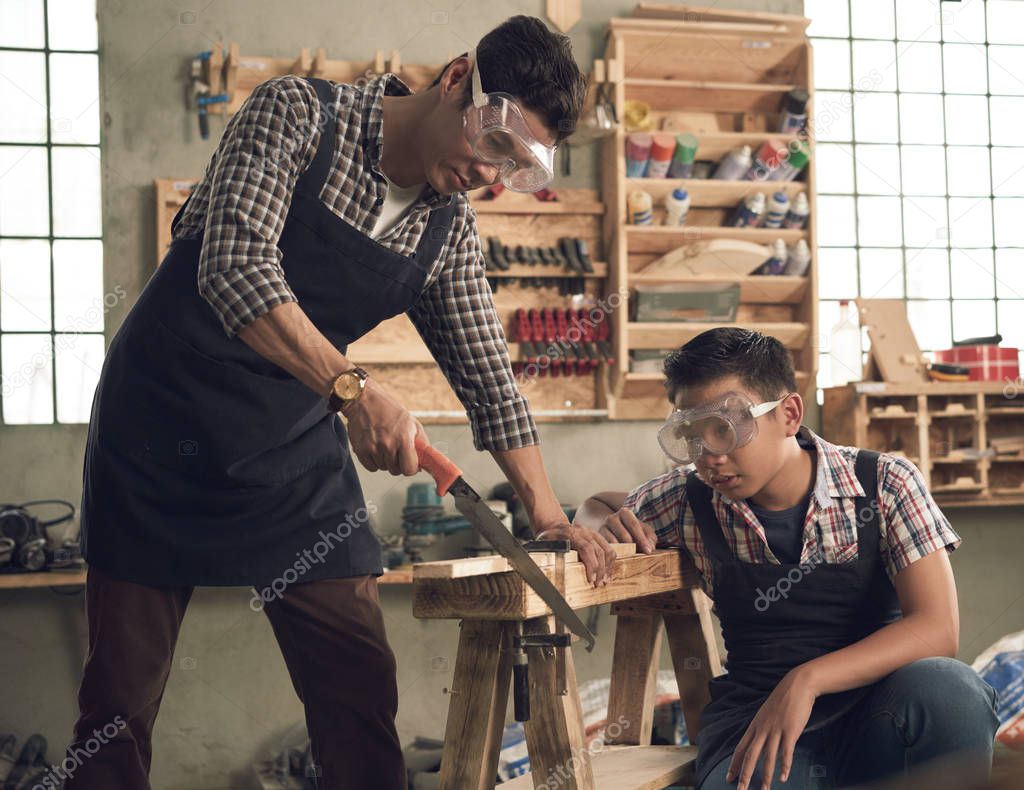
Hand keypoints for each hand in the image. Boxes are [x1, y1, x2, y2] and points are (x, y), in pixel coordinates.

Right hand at [343, 378, 424, 475]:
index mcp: (403, 437)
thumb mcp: (412, 422)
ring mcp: (373, 448)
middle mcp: (388, 444)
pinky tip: (374, 447)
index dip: (411, 468)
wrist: (363, 400)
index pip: (409, 469)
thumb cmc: (389, 410)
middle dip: (398, 463)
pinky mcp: (360, 450)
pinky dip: (373, 461)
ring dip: (384, 460)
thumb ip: (421, 442)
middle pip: (396, 471)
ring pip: (383, 468)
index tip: (410, 463)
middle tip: (395, 449)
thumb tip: (423, 463)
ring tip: (383, 443)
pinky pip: (371, 467)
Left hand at [535, 524, 616, 586]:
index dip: (591, 565)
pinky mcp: (596, 536)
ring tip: (606, 580)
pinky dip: (610, 561)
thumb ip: (552, 555)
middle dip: (601, 570)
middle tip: (598, 584)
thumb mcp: (546, 545)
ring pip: (607, 550)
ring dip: (608, 567)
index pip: (586, 549)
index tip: (591, 579)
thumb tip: (554, 572)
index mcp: (571, 533)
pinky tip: (608, 572)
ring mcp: (592, 533)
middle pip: (599, 551)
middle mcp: (584, 532)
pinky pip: (608, 548)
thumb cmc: (548, 537)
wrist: (553, 524)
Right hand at [596, 507, 657, 553]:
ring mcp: (602, 528)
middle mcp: (611, 518)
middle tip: (640, 556)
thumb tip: (649, 548)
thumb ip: (650, 537)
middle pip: (625, 536)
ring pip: (615, 543)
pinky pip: (607, 548)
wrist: (613, 531)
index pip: (634, 526)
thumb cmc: (633, 532)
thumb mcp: (644, 531)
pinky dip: (615, 555)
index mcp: (624, 513)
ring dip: (625, 552)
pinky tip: (621, 559)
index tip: (648, 551)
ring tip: (631, 558)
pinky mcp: (597, 538)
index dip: (642, 539)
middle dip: (634, 547)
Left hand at [727, 667, 817, 789]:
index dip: (734, 764)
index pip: (741, 748)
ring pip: (767, 757)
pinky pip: (786, 752)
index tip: (729, 778)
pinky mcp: (790, 730)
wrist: (797, 685)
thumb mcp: (767, 714)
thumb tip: (761, 742)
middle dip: (744, 775)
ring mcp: (776, 730)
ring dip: (765, 776)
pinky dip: (784, 766)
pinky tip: (783, 778)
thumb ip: (763, 728)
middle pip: (750, 755)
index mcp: (755, 726)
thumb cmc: (783, 700)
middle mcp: (762, 729)